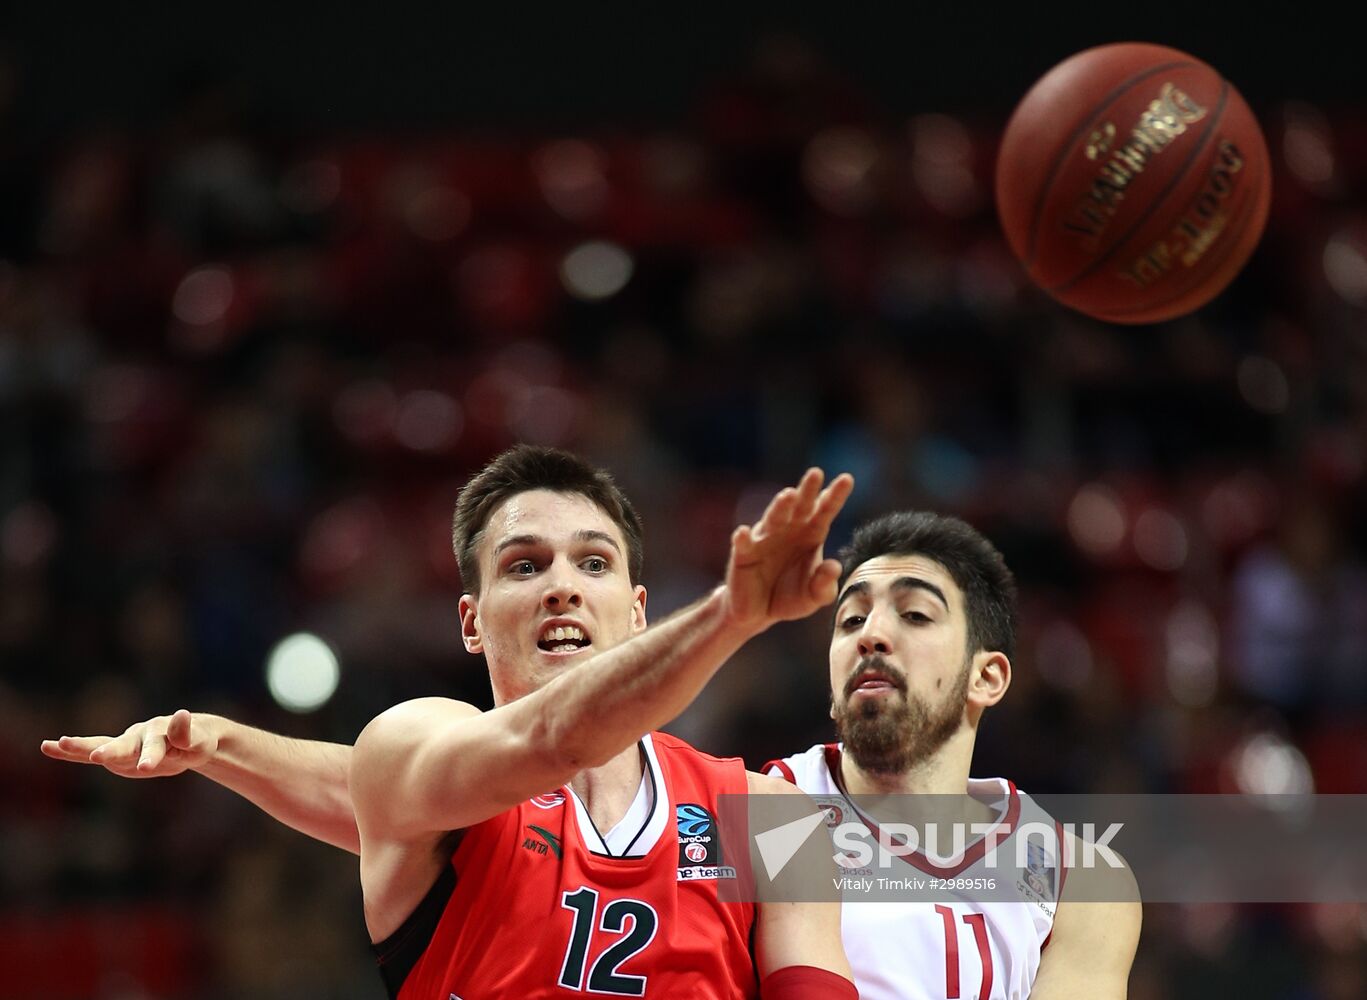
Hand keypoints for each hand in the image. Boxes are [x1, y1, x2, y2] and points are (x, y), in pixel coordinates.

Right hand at [40, 710, 219, 777]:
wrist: (188, 738)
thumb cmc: (196, 741)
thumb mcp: (199, 742)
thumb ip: (187, 733)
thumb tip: (181, 714)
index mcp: (163, 734)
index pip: (158, 746)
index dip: (151, 757)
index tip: (145, 766)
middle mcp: (140, 736)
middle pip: (124, 746)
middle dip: (111, 752)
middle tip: (96, 756)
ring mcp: (125, 744)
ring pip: (101, 745)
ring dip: (81, 746)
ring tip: (57, 743)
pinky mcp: (116, 755)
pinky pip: (90, 753)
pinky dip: (70, 751)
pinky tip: (48, 746)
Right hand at [722, 468, 853, 632]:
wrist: (758, 612)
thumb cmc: (789, 597)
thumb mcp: (813, 597)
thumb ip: (825, 586)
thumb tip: (834, 567)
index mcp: (810, 535)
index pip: (824, 511)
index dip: (835, 496)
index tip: (847, 479)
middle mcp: (788, 530)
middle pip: (800, 507)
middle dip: (807, 490)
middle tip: (816, 474)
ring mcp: (764, 539)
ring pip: (773, 519)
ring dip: (780, 507)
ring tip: (787, 496)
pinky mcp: (743, 554)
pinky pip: (743, 544)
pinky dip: (742, 538)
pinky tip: (743, 533)